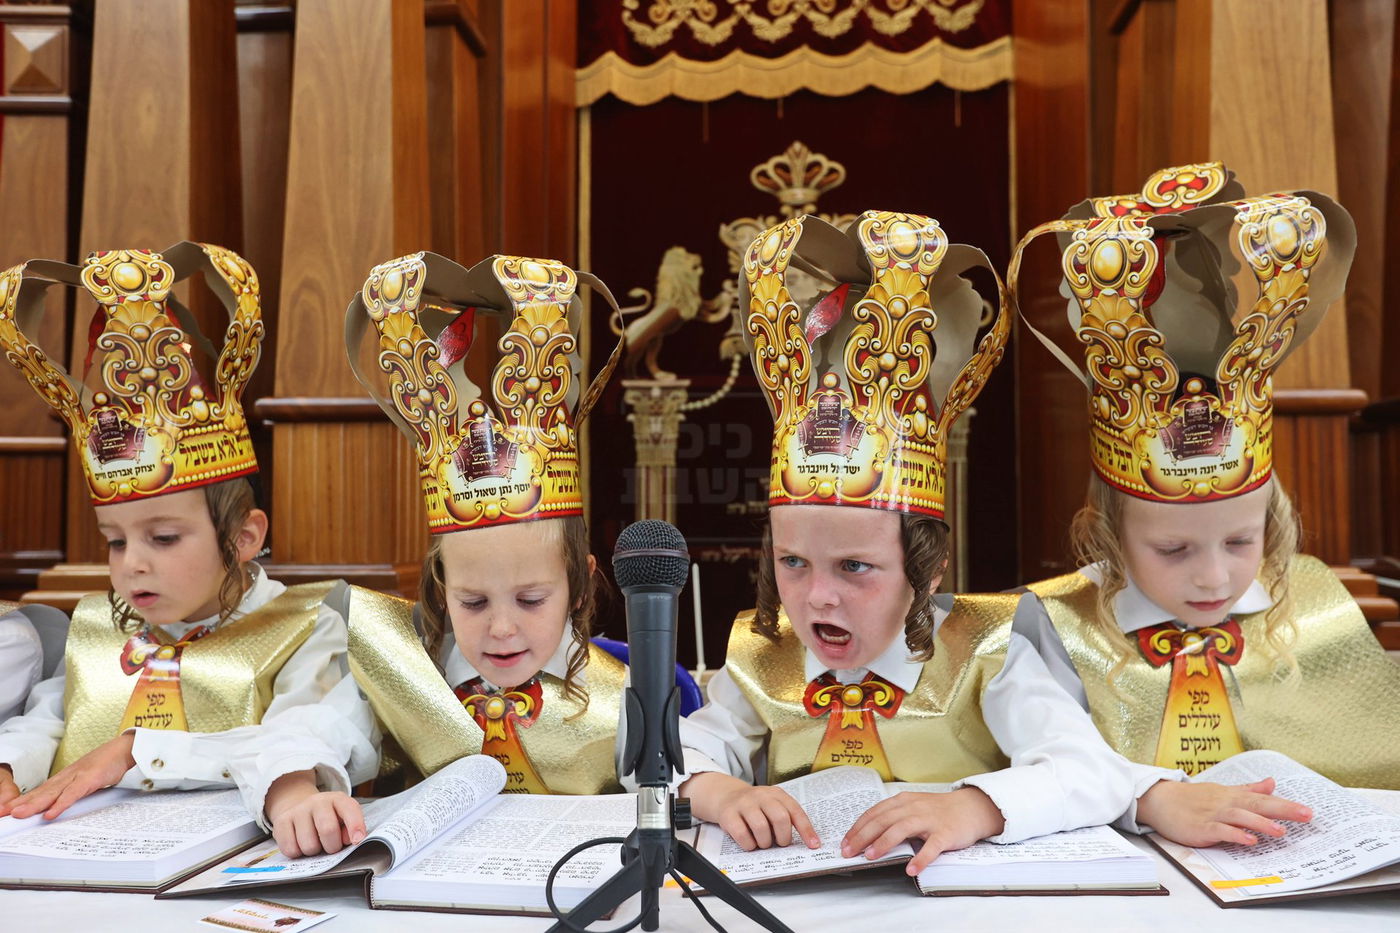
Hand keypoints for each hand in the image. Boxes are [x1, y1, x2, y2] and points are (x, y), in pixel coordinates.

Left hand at [0, 732, 135, 819]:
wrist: (125, 749)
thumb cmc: (106, 765)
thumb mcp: (85, 779)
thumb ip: (72, 792)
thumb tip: (60, 807)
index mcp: (64, 778)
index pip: (39, 791)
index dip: (21, 801)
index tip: (5, 810)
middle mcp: (66, 776)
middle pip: (40, 793)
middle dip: (19, 804)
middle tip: (2, 813)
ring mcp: (77, 776)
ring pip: (52, 793)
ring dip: (33, 804)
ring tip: (17, 814)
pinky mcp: (90, 778)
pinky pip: (73, 794)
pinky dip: (60, 804)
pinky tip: (50, 814)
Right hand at [265, 770, 365, 857]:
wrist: (299, 808)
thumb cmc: (327, 817)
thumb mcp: (343, 818)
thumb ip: (351, 828)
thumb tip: (352, 839)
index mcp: (337, 799)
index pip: (350, 809)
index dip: (355, 826)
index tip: (357, 839)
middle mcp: (317, 801)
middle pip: (328, 830)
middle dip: (332, 846)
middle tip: (331, 846)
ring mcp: (298, 810)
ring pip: (308, 845)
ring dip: (314, 851)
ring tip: (315, 842)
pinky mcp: (281, 822)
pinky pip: (290, 849)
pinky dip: (297, 853)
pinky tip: (300, 843)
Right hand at [681, 771, 819, 850]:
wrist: (726, 796)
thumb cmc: (756, 807)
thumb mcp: (773, 805)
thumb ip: (787, 819)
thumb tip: (806, 841)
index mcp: (777, 794)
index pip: (796, 811)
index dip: (806, 830)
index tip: (814, 845)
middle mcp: (761, 796)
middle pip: (780, 818)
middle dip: (783, 837)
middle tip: (780, 843)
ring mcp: (744, 804)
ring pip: (761, 828)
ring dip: (765, 842)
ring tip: (763, 842)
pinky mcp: (729, 814)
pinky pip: (742, 835)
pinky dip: (749, 845)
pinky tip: (750, 843)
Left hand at [842, 787, 1005, 874]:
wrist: (971, 808)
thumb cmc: (938, 811)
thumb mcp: (913, 807)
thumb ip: (894, 817)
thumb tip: (868, 835)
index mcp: (903, 801)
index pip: (874, 813)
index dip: (857, 828)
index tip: (844, 842)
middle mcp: (913, 808)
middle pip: (883, 820)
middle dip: (862, 836)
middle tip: (848, 852)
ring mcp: (930, 820)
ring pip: (902, 829)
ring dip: (884, 843)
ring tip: (870, 857)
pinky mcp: (945, 833)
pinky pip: (932, 847)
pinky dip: (921, 858)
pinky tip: (910, 869)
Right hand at [1137, 777, 1310, 846]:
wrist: (1160, 800)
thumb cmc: (1192, 798)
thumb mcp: (1222, 791)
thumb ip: (1248, 789)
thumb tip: (1272, 782)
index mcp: (1233, 796)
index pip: (1263, 799)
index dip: (1286, 804)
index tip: (1309, 811)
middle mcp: (1226, 803)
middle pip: (1257, 805)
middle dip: (1283, 810)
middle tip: (1306, 815)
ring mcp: (1214, 815)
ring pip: (1241, 817)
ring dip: (1261, 823)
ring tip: (1281, 831)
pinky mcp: (1202, 828)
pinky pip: (1221, 831)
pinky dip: (1235, 835)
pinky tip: (1248, 841)